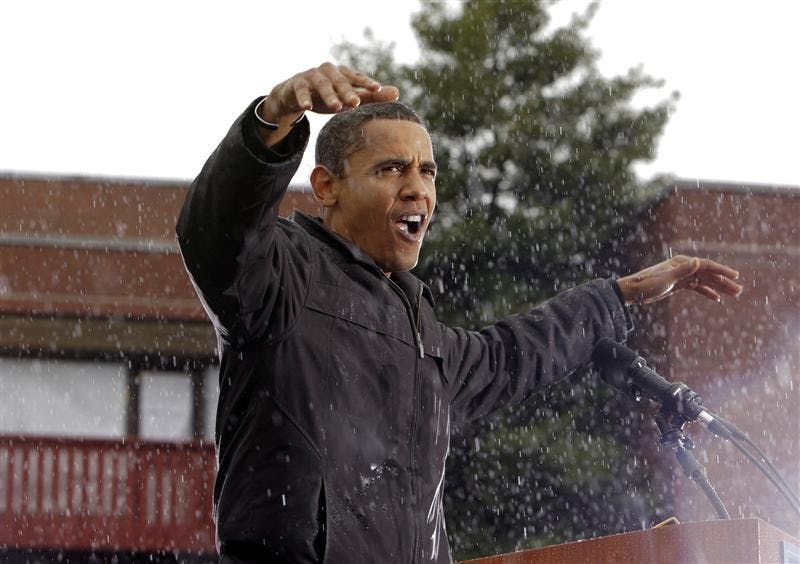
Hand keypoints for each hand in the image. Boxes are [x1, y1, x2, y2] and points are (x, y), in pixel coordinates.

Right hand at [258, 62, 399, 145]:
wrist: (295, 96)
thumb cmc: (326, 96)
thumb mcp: (348, 97)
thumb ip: (370, 96)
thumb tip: (397, 93)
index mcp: (342, 73)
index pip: (357, 77)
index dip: (367, 83)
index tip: (378, 89)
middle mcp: (328, 71)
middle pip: (340, 80)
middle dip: (348, 91)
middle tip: (356, 102)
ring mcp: (311, 76)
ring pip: (321, 84)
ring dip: (329, 95)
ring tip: (336, 107)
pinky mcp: (296, 83)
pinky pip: (300, 90)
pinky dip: (304, 98)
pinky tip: (307, 108)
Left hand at [617, 255, 743, 304]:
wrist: (633, 292)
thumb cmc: (647, 284)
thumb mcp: (666, 278)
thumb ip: (683, 270)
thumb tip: (698, 261)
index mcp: (682, 263)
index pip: (707, 265)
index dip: (722, 271)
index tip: (736, 276)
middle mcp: (684, 267)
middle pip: (709, 274)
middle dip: (724, 282)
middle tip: (739, 290)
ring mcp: (682, 276)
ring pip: (705, 281)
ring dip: (719, 287)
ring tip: (733, 294)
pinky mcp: (678, 285)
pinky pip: (697, 287)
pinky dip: (706, 292)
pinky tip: (716, 298)